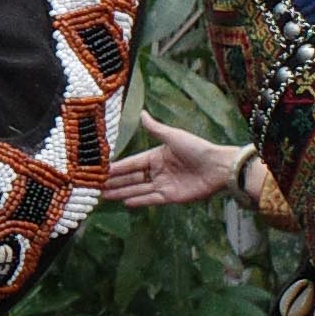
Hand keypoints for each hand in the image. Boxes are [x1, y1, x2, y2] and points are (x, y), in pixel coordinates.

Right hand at [113, 121, 257, 211]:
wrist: (218, 167)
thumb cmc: (197, 148)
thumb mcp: (173, 136)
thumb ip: (155, 128)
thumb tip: (141, 113)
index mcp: (156, 156)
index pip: (132, 163)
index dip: (116, 167)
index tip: (100, 171)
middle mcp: (158, 171)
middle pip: (132, 178)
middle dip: (114, 182)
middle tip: (95, 187)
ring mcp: (164, 185)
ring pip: (138, 189)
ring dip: (121, 192)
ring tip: (104, 196)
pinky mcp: (171, 197)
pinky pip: (151, 199)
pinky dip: (138, 200)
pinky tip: (124, 202)